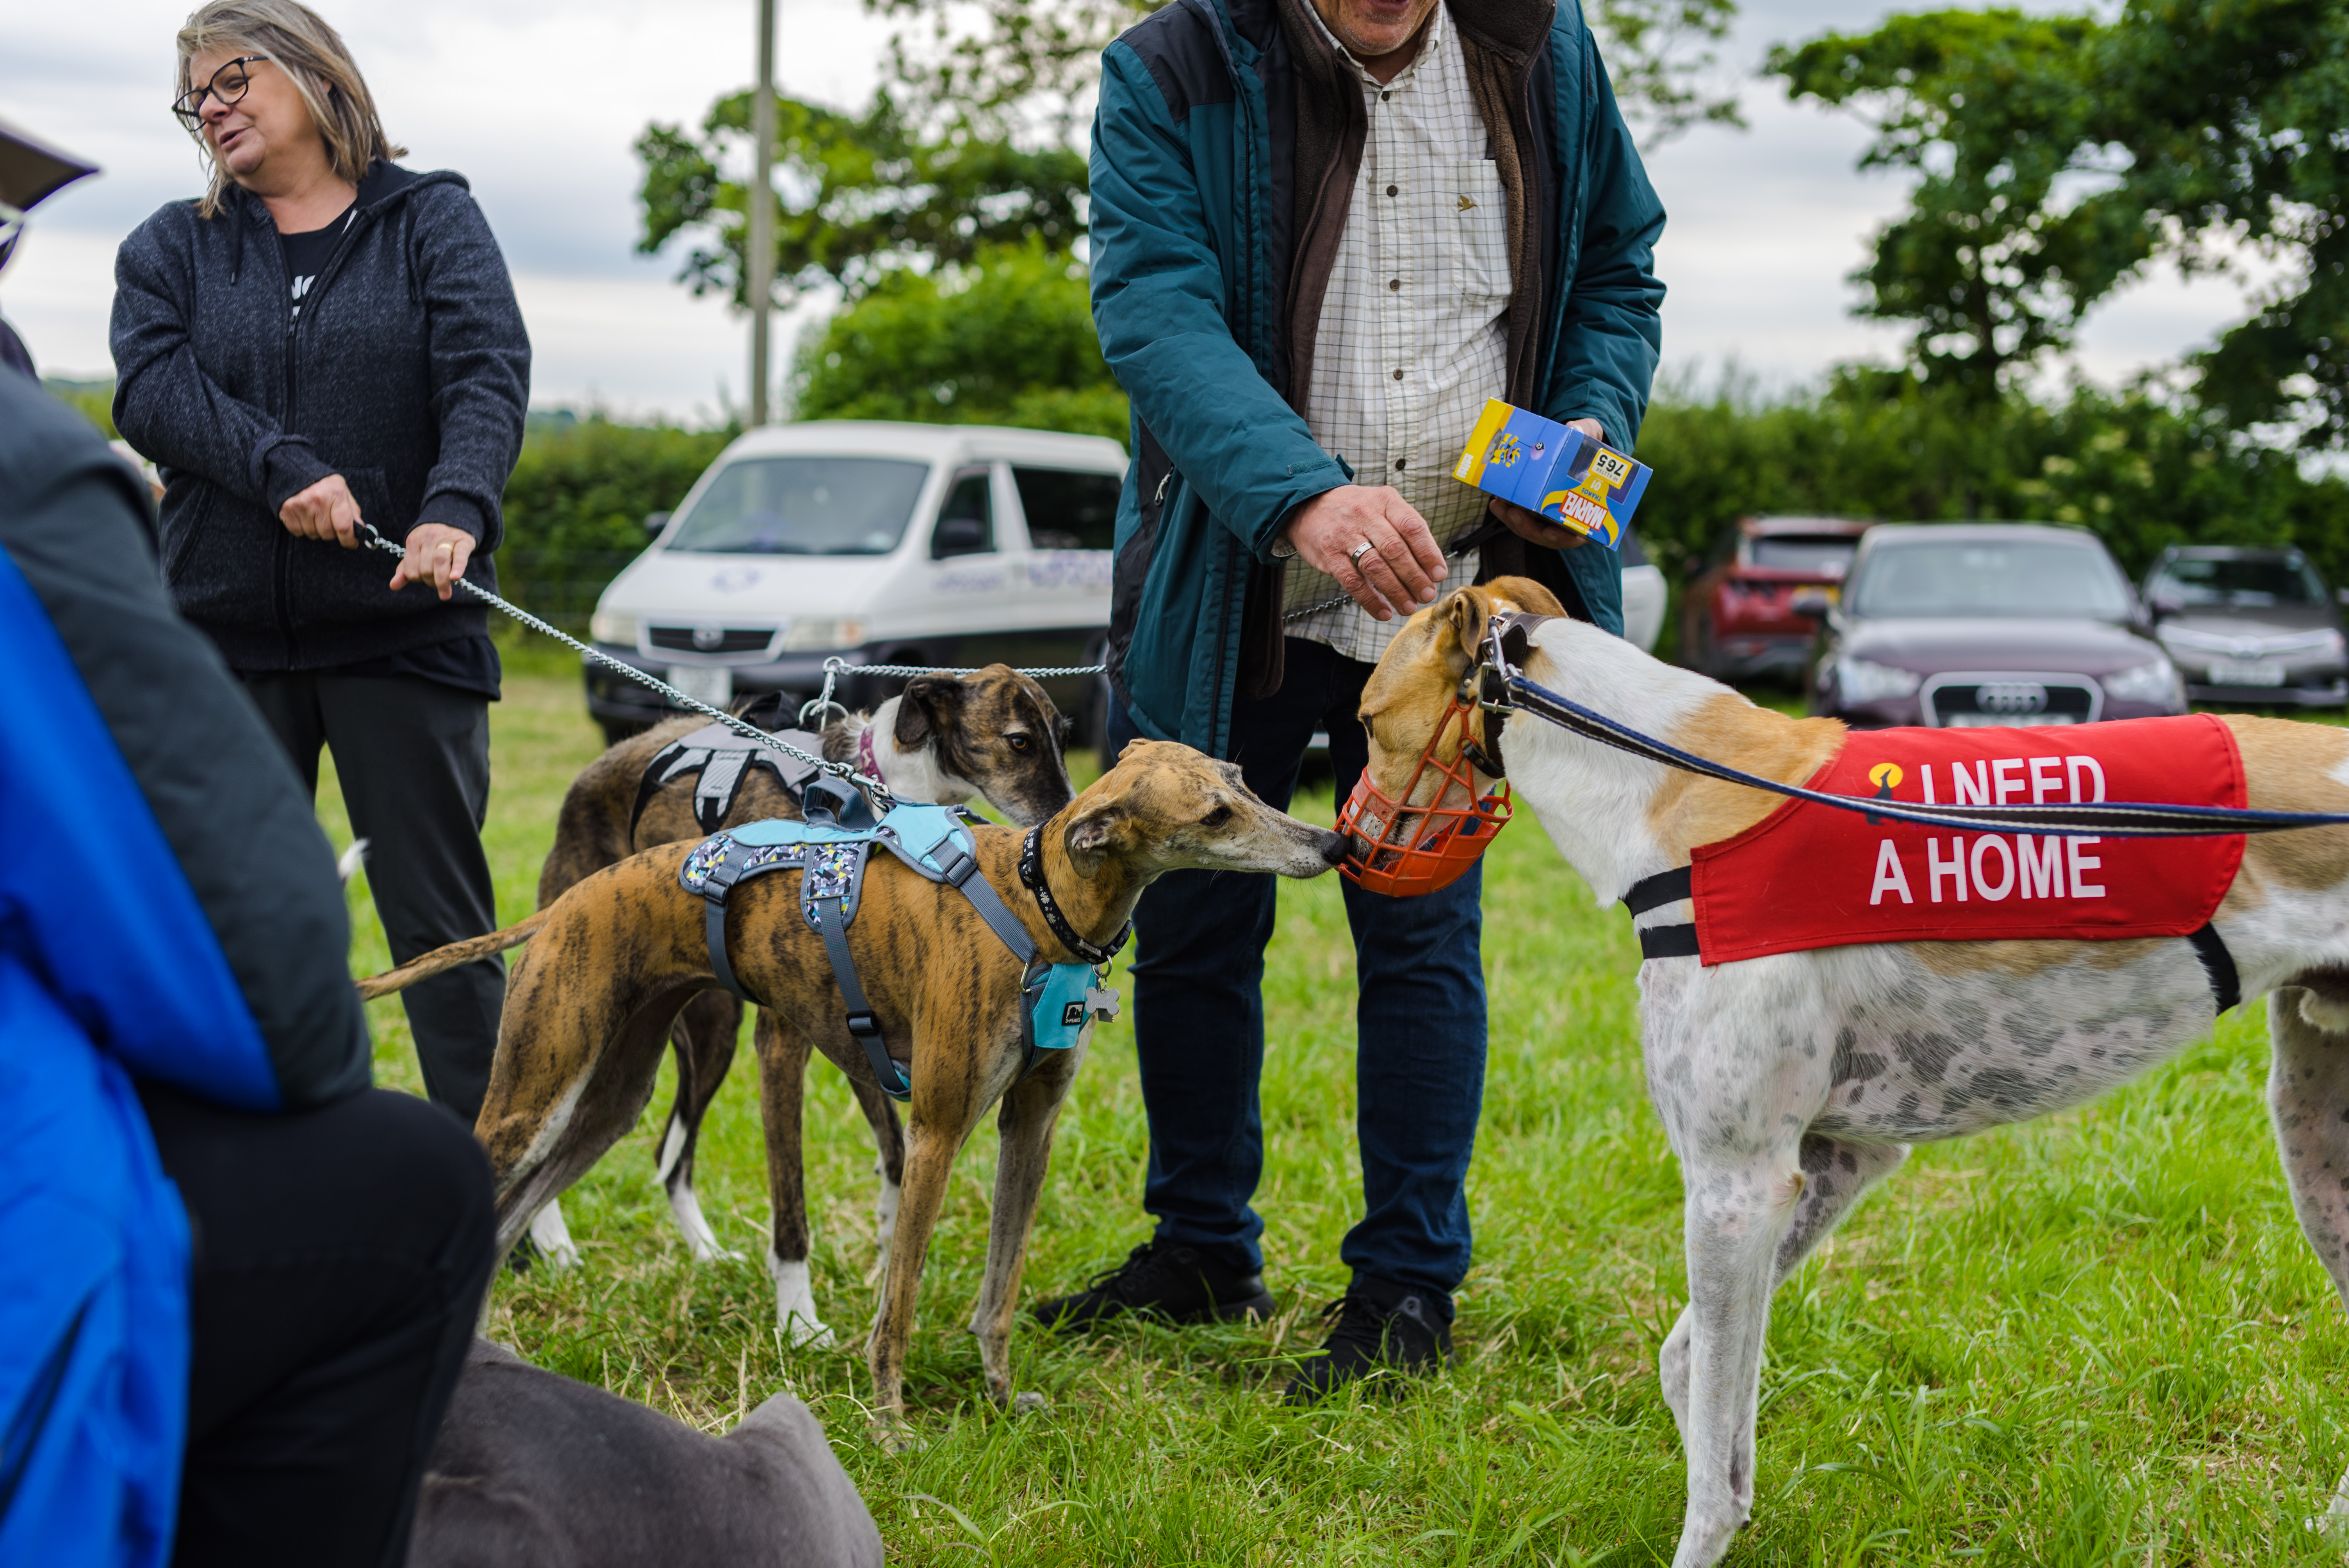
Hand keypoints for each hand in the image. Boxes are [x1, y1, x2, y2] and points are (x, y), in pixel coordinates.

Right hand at [279, 473, 362, 548]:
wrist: (294, 470)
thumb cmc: (322, 483)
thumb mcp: (342, 490)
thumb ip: (353, 510)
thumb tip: (359, 530)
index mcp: (336, 494)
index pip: (344, 527)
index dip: (349, 540)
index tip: (351, 544)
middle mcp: (318, 500)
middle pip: (328, 534)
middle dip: (332, 533)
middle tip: (329, 522)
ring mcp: (301, 505)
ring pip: (314, 535)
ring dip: (317, 531)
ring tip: (316, 516)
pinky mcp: (287, 511)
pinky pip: (298, 533)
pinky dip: (303, 529)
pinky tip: (305, 517)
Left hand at [391, 524, 474, 599]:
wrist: (452, 522)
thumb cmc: (432, 543)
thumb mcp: (415, 553)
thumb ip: (405, 570)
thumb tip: (393, 586)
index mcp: (413, 540)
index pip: (411, 570)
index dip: (418, 580)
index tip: (425, 580)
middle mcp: (428, 537)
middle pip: (425, 568)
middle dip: (430, 582)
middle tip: (436, 585)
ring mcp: (446, 538)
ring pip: (439, 561)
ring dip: (441, 581)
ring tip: (445, 595)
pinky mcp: (463, 542)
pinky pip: (460, 556)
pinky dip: (457, 567)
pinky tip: (455, 578)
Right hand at [1281, 485, 1449, 619]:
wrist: (1309, 505)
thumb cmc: (1355, 510)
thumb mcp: (1382, 505)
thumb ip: (1405, 529)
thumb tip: (1431, 566)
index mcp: (1385, 500)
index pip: (1412, 527)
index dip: (1428, 553)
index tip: (1439, 575)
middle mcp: (1365, 515)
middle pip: (1395, 549)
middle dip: (1415, 577)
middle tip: (1427, 594)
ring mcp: (1345, 535)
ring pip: (1375, 567)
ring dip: (1395, 591)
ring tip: (1409, 606)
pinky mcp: (1330, 555)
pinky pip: (1352, 581)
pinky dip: (1370, 600)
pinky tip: (1383, 611)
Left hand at [1489, 418, 1605, 550]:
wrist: (1579, 446)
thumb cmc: (1589, 447)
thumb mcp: (1590, 438)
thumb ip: (1586, 434)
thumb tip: (1576, 429)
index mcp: (1590, 512)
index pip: (1576, 536)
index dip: (1563, 537)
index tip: (1550, 531)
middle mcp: (1569, 521)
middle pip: (1547, 536)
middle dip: (1529, 527)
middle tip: (1516, 513)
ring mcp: (1550, 518)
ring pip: (1530, 529)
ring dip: (1513, 520)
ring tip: (1499, 505)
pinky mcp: (1535, 511)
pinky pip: (1521, 518)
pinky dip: (1508, 513)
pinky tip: (1496, 502)